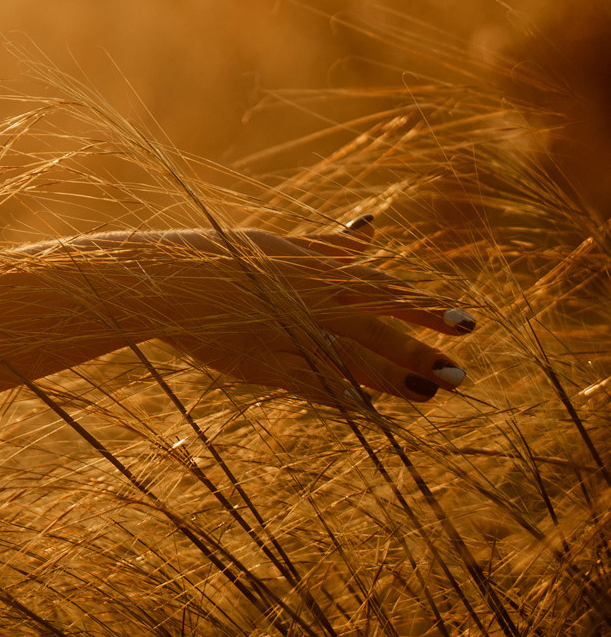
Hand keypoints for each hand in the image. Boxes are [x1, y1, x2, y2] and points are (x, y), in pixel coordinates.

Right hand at [165, 214, 472, 405]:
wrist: (168, 280)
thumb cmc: (227, 258)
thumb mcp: (283, 245)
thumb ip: (332, 245)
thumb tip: (374, 225)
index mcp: (318, 273)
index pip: (385, 291)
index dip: (427, 308)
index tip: (468, 324)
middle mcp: (309, 303)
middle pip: (374, 330)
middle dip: (419, 352)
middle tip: (460, 375)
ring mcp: (286, 334)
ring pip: (347, 360)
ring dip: (391, 380)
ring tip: (429, 396)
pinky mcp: (261, 362)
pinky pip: (307, 383)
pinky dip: (339, 396)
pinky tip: (369, 411)